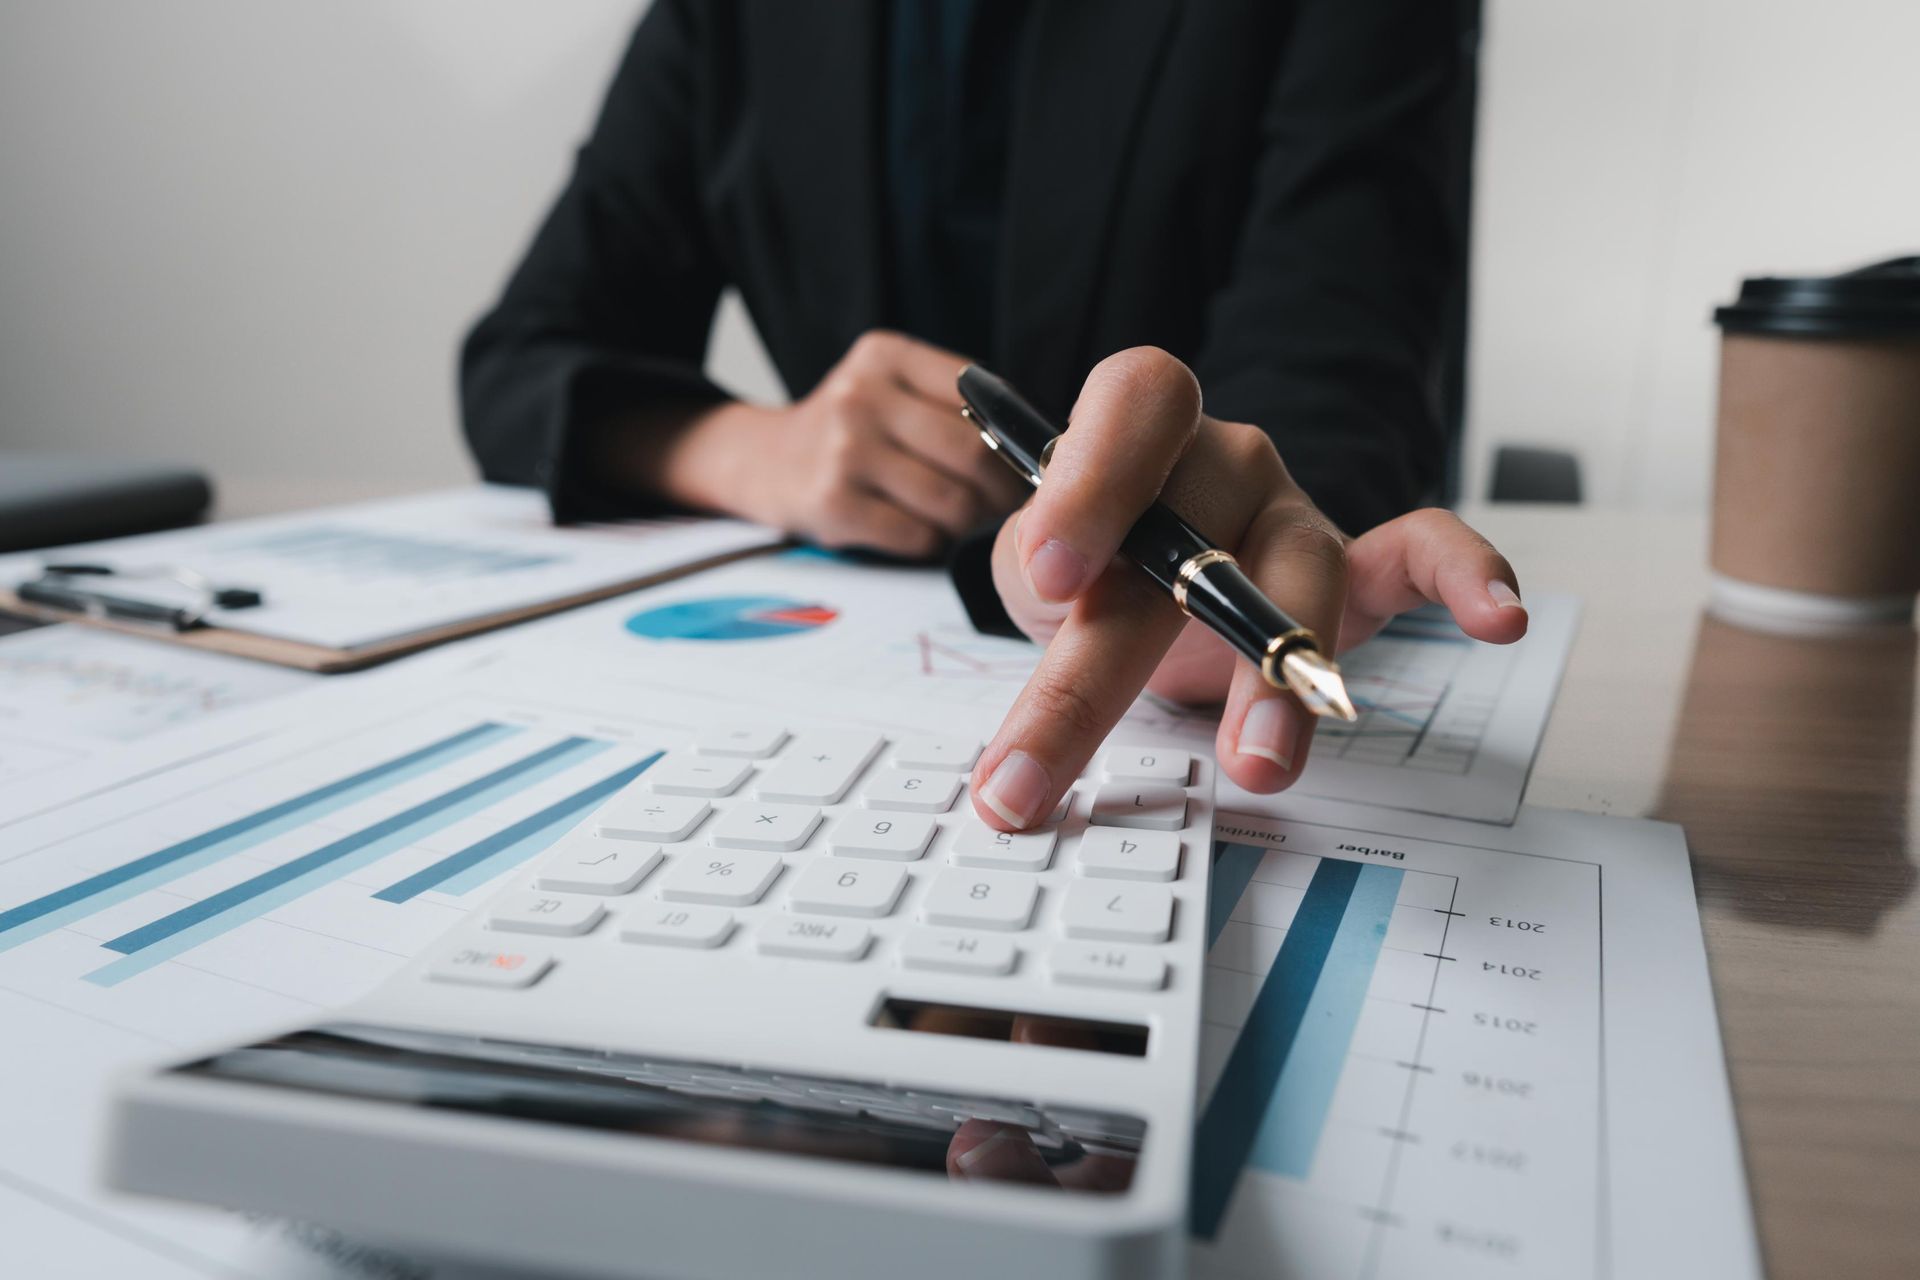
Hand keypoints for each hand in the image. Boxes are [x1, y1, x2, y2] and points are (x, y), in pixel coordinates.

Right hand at [651, 331, 1025, 556]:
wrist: (763, 461)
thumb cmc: (853, 430)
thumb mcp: (892, 387)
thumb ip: (955, 400)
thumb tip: (1043, 446)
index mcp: (887, 355)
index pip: (985, 398)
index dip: (1017, 441)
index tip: (1028, 466)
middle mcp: (861, 396)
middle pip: (972, 453)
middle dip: (1001, 491)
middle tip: (1004, 506)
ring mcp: (843, 451)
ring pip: (951, 502)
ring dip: (967, 522)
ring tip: (957, 517)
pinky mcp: (833, 505)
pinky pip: (918, 537)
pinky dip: (931, 542)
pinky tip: (917, 530)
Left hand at [968, 348, 1528, 829]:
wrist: (1137, 587)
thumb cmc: (1087, 568)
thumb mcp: (1035, 569)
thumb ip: (1037, 567)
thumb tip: (1060, 586)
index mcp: (1139, 436)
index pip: (1132, 407)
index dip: (1094, 479)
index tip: (1052, 575)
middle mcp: (1223, 462)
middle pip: (1193, 539)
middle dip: (1116, 663)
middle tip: (1054, 761)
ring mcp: (1291, 515)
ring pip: (1298, 574)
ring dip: (1276, 677)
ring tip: (1257, 766)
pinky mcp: (1355, 573)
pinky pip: (1420, 554)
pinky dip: (1466, 576)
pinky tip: (1497, 617)